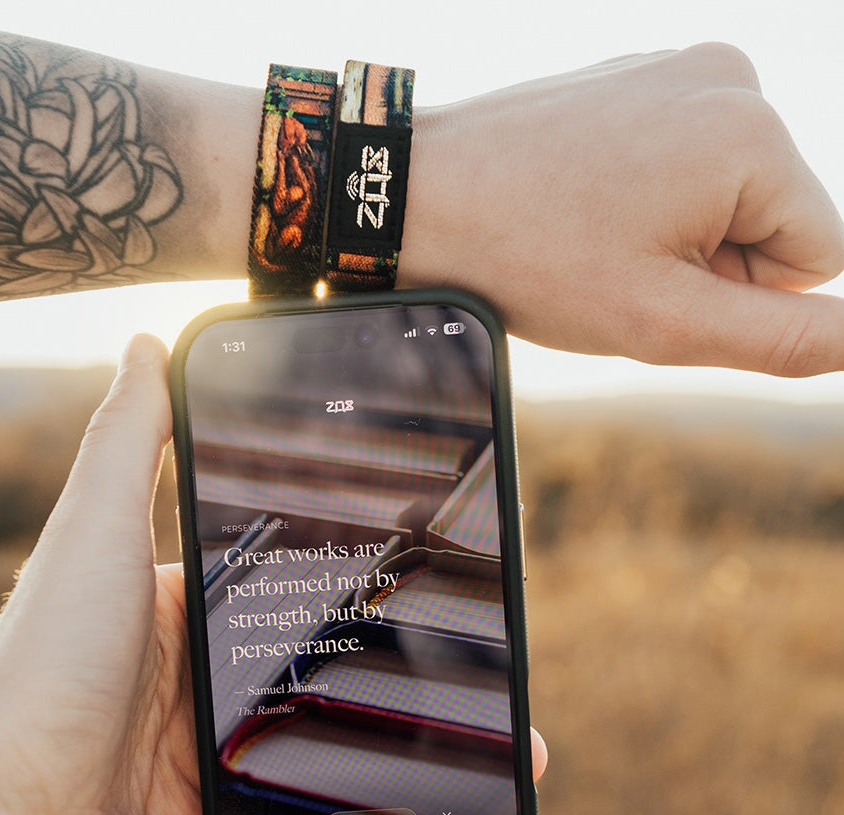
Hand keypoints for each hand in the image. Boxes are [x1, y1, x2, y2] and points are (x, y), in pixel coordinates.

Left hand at [0, 334, 547, 814]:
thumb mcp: (94, 531)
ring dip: (382, 761)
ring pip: (309, 760)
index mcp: (175, 615)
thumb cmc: (44, 664)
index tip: (418, 577)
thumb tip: (144, 341)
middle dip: (381, 680)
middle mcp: (189, 688)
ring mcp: (200, 767)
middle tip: (472, 676)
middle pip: (303, 677)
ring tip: (469, 753)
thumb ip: (129, 440)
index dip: (340, 583)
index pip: (273, 587)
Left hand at [402, 43, 843, 375]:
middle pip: (771, 222)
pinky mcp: (636, 78)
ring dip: (669, 236)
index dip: (737, 299)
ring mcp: (677, 68)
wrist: (417, 199)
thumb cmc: (531, 259)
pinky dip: (641, 201)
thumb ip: (782, 338)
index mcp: (753, 133)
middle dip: (703, 264)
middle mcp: (729, 78)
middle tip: (612, 265)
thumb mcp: (664, 321)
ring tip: (591, 236)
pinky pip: (677, 164)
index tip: (651, 286)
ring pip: (722, 197)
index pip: (815, 258)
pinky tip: (580, 207)